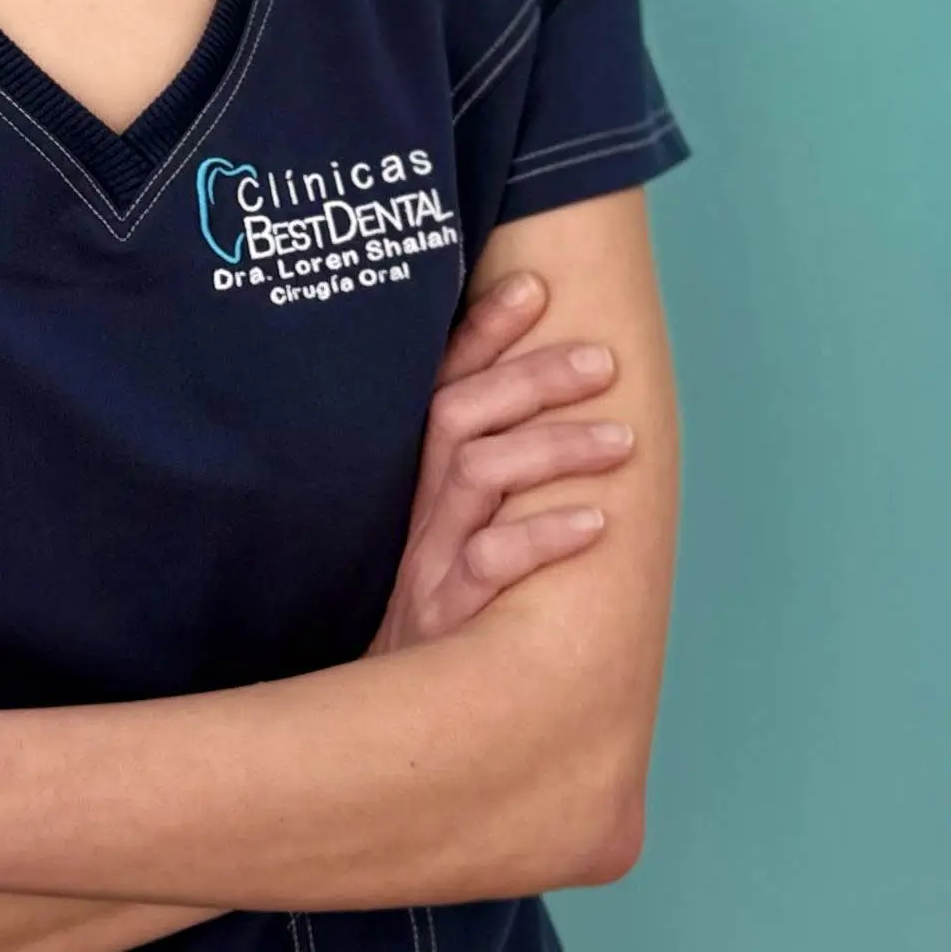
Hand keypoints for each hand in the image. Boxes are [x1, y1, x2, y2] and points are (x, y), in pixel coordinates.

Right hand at [366, 270, 630, 655]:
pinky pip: (492, 566)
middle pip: (459, 414)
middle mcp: (419, 512)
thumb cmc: (440, 633)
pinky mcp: (446, 620)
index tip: (533, 286)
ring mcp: (428, 563)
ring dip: (553, 448)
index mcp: (418, 485)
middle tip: (605, 359)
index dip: (482, 332)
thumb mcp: (446, 552)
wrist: (390, 729)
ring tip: (624, 440)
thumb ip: (483, 490)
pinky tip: (597, 525)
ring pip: (477, 475)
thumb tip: (556, 430)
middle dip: (532, 376)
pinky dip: (543, 538)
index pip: (443, 384)